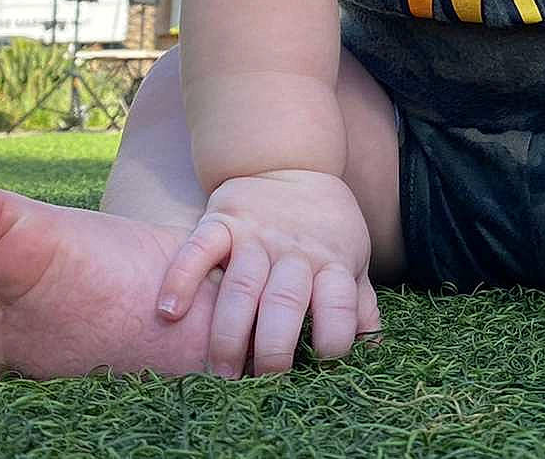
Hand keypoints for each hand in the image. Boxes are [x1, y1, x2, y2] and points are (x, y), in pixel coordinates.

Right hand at [156, 169, 379, 376]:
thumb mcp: (354, 257)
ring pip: (241, 286)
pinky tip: (169, 313)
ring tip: (220, 372)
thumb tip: (375, 351)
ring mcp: (256, 235)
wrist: (290, 160)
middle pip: (285, 303)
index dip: (333, 339)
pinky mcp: (222, 220)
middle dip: (273, 348)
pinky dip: (181, 278)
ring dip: (228, 332)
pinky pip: (199, 249)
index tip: (319, 365)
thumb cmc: (326, 226)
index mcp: (333, 262)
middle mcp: (295, 252)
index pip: (340, 305)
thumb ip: (359, 305)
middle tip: (261, 383)